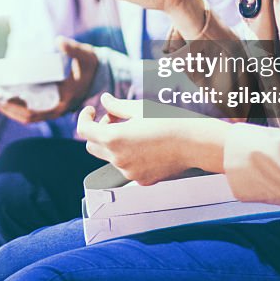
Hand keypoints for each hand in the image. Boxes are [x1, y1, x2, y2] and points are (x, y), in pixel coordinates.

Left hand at [0, 36, 98, 123]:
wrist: (98, 73)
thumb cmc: (90, 65)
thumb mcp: (85, 56)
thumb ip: (73, 49)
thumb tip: (59, 41)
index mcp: (62, 103)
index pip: (34, 113)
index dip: (16, 108)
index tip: (2, 99)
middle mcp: (54, 109)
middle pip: (25, 116)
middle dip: (5, 108)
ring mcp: (50, 107)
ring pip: (24, 113)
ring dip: (7, 106)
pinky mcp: (47, 101)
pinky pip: (27, 107)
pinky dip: (13, 102)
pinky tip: (1, 92)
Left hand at [77, 93, 228, 184]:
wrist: (195, 143)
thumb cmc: (170, 122)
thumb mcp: (140, 108)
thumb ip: (116, 106)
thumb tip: (104, 100)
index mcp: (113, 138)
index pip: (84, 130)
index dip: (84, 117)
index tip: (91, 110)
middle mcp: (118, 159)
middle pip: (93, 146)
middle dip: (98, 131)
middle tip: (115, 118)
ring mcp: (129, 173)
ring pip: (110, 157)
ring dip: (115, 143)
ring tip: (136, 130)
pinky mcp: (141, 180)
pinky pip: (127, 168)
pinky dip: (129, 156)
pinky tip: (146, 145)